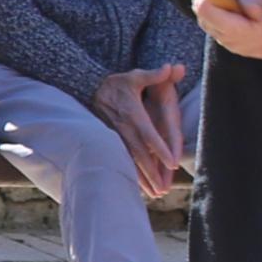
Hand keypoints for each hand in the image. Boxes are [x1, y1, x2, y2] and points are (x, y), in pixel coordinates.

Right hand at [93, 62, 189, 193]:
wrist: (89, 88)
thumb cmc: (116, 83)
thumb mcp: (135, 75)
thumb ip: (154, 74)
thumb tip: (172, 67)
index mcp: (133, 114)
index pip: (149, 134)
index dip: (160, 149)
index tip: (171, 163)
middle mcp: (124, 128)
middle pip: (140, 154)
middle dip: (152, 173)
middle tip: (163, 190)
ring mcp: (116, 136)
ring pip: (130, 161)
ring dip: (142, 178)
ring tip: (154, 194)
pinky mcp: (111, 140)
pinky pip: (122, 159)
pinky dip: (130, 174)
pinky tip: (138, 187)